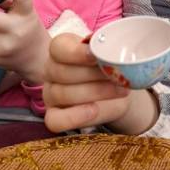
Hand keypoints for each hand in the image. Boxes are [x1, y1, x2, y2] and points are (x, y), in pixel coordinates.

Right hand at [43, 33, 158, 133]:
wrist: (116, 91)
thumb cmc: (110, 68)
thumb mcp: (111, 55)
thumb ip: (109, 51)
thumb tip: (116, 52)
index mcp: (60, 49)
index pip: (58, 48)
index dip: (75, 53)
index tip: (95, 56)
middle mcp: (51, 70)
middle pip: (62, 72)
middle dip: (93, 75)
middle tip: (118, 76)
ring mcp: (50, 94)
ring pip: (62, 94)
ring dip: (94, 92)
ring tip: (119, 90)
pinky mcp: (53, 115)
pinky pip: (54, 120)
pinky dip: (75, 117)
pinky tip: (94, 110)